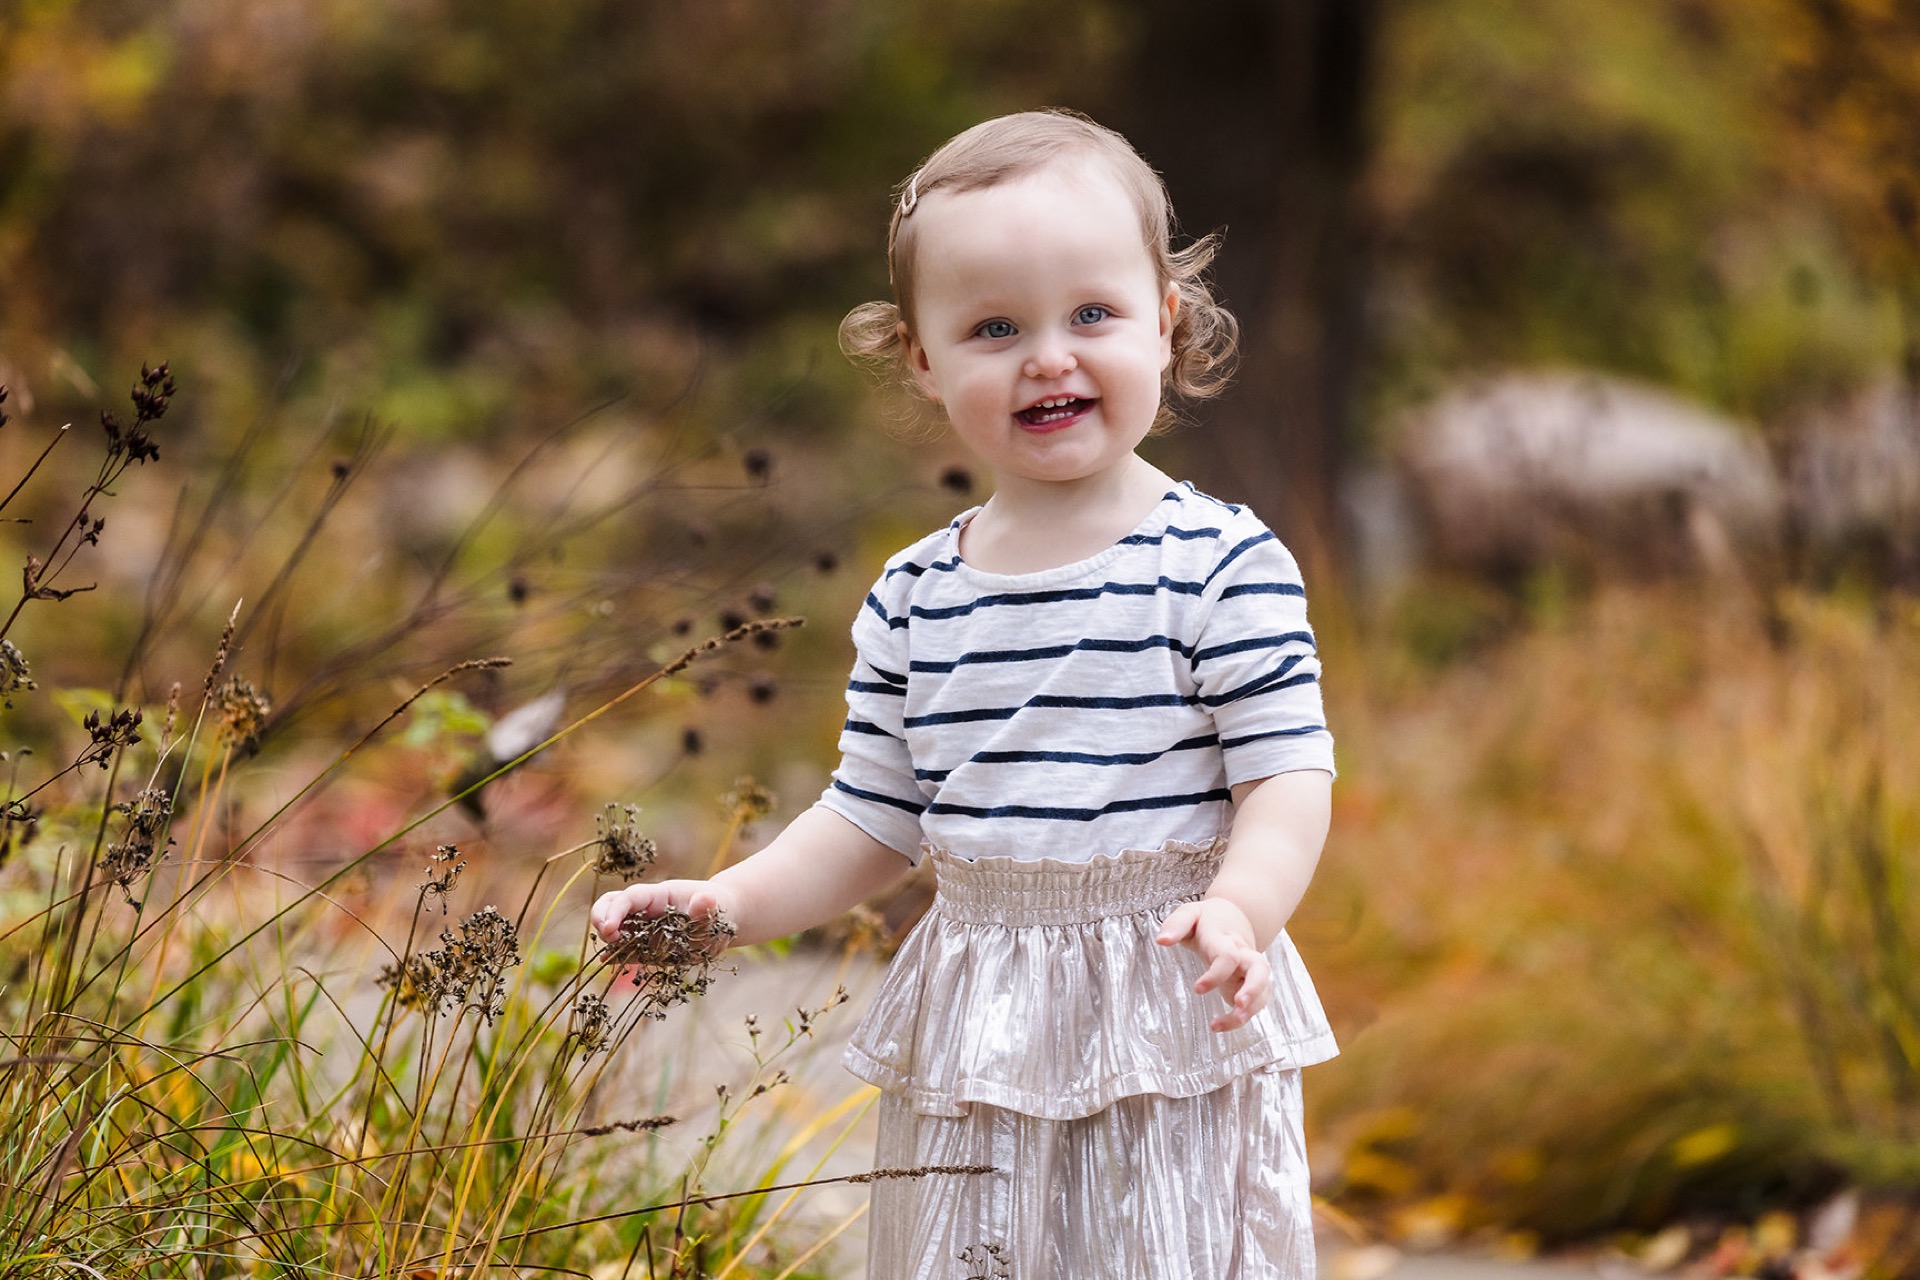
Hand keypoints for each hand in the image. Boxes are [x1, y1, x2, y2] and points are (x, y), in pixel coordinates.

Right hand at [590, 878, 738, 948]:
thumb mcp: (716, 911)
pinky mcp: (645, 946)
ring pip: (613, 924)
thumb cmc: (717, 911)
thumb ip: (706, 909)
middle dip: (601, 917)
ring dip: (606, 937)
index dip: (616, 910)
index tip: (610, 928)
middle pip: (611, 904)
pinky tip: (609, 962)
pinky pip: (624, 949)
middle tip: (608, 937)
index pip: (630, 897)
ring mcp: (642, 927)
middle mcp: (645, 908)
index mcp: (659, 895)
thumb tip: (704, 899)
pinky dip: (614, 955)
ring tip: (610, 953)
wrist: (720, 923)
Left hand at [1156, 897, 1270, 1032]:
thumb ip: (1175, 925)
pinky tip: (1223, 1025)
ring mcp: (1250, 969)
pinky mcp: (1252, 983)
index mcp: (1225, 938)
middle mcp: (1243, 953)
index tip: (1198, 989)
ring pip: (1263, 987)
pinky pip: (1257, 1000)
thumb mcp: (1189, 914)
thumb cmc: (1207, 920)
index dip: (1216, 974)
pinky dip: (1244, 1016)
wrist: (1234, 917)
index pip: (1228, 956)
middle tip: (1239, 1004)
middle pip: (1260, 968)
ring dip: (1252, 1007)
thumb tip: (1161, 940)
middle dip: (1253, 988)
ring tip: (1231, 1021)